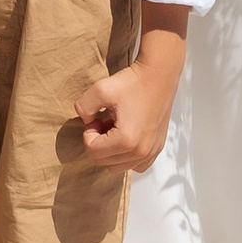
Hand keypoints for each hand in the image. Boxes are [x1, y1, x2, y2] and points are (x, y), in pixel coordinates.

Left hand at [78, 14, 186, 175]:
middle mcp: (141, 151)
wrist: (159, 75)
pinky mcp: (157, 149)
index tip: (96, 117)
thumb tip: (85, 122)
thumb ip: (83, 108)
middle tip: (104, 121)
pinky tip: (126, 135)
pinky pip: (135, 165)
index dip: (88, 133)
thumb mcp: (99, 89)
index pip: (92, 151)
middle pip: (103, 162)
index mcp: (126, 140)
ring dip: (111, 150)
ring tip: (115, 128)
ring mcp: (151, 152)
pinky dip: (126, 155)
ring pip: (118, 166)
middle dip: (98, 143)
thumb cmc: (132, 82)